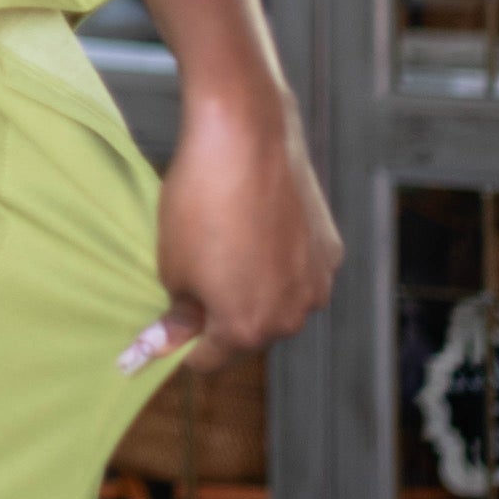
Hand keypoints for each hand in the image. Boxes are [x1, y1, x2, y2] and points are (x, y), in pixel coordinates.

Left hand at [145, 75, 341, 366]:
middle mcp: (292, 316)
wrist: (246, 138)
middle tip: (196, 280)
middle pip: (249, 336)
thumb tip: (168, 341)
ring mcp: (317, 283)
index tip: (169, 325)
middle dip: (222, 319)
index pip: (209, 360)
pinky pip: (298, 272)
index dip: (184, 345)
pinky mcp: (331, 250)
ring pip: (279, 304)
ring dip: (255, 292)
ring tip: (229, 248)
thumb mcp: (172, 265)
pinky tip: (258, 230)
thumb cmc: (200, 202)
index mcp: (248, 328)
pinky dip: (280, 263)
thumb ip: (177, 314)